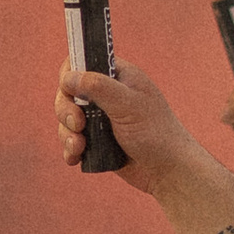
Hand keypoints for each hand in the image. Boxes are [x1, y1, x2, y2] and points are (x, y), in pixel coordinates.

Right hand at [57, 57, 214, 195]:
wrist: (168, 171)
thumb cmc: (156, 133)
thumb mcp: (128, 105)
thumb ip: (99, 87)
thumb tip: (69, 76)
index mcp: (118, 76)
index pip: (83, 62)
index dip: (70, 75)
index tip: (70, 91)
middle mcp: (107, 95)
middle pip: (68, 93)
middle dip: (66, 110)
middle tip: (78, 124)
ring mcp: (101, 119)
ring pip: (67, 119)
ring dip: (67, 133)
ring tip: (80, 146)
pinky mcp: (97, 141)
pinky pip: (72, 140)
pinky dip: (70, 149)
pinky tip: (76, 157)